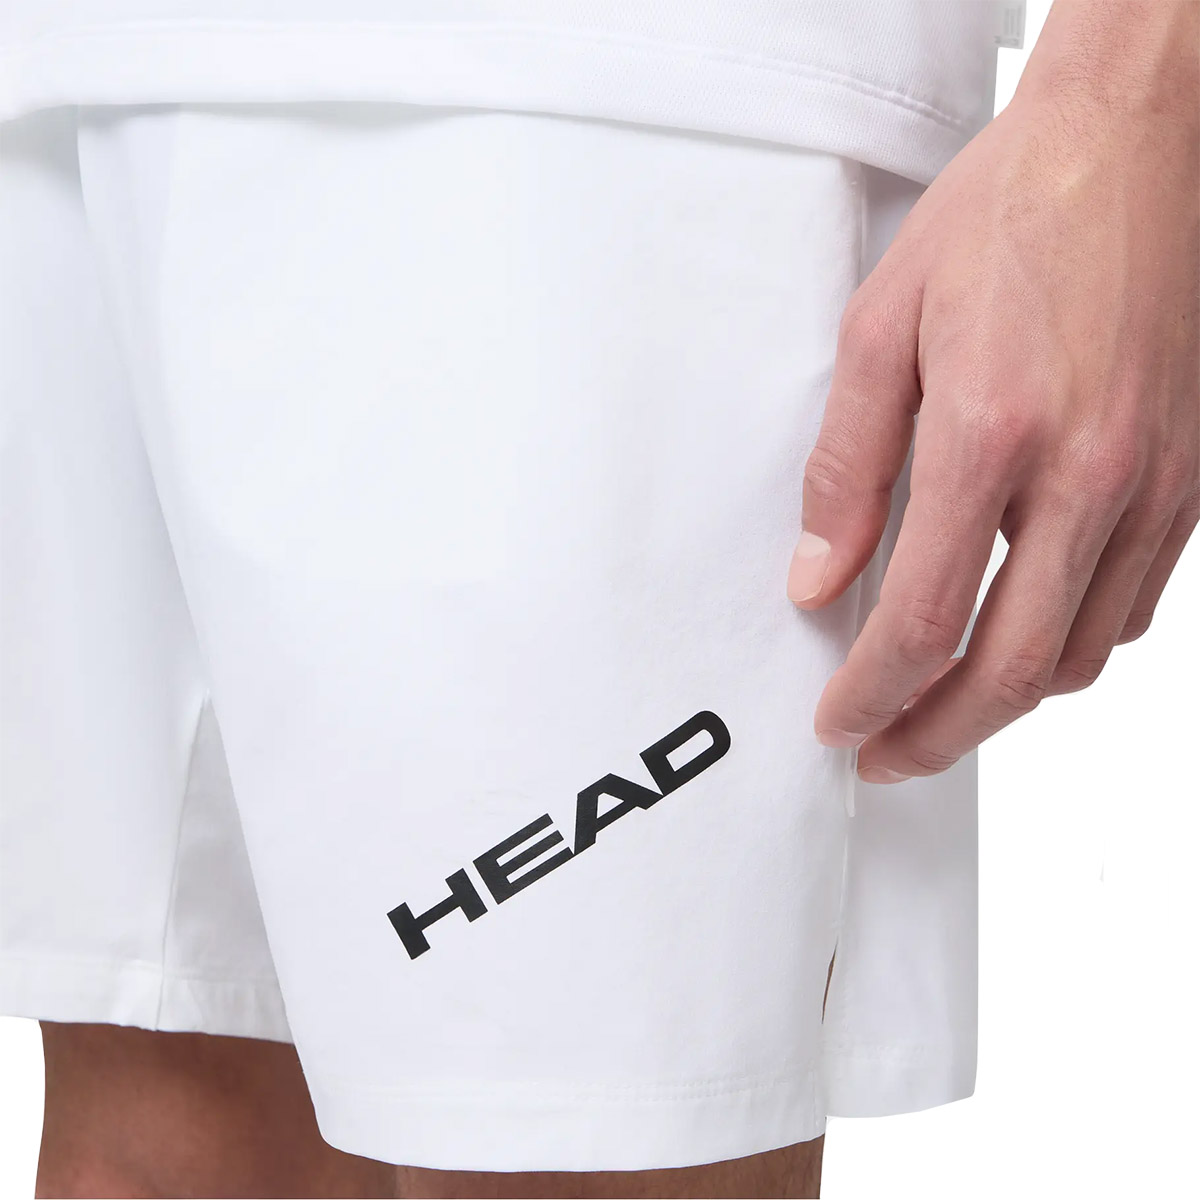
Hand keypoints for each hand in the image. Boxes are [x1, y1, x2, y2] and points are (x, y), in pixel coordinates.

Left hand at [788, 0, 1198, 783]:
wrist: (1139, 142)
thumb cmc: (1012, 214)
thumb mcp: (882, 329)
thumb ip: (845, 468)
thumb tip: (818, 577)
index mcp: (996, 435)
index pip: (922, 621)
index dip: (872, 695)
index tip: (839, 720)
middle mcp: (1091, 475)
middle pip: (1012, 671)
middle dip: (937, 735)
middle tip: (885, 754)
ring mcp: (1155, 483)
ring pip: (1082, 653)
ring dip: (1004, 701)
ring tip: (941, 706)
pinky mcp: (1192, 478)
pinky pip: (1134, 606)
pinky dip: (1070, 646)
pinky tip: (1023, 635)